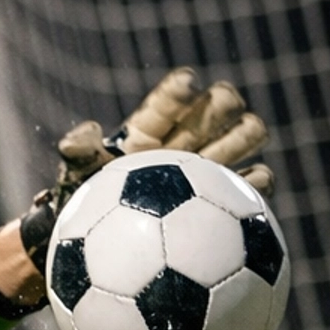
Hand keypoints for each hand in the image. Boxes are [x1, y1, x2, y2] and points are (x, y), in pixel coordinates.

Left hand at [19, 68, 272, 268]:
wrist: (104, 247)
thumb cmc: (86, 204)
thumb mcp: (75, 176)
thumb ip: (78, 154)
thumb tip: (72, 140)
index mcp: (149, 131)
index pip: (166, 103)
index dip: (177, 91)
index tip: (187, 83)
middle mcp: (182, 144)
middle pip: (215, 110)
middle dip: (223, 102)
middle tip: (225, 104)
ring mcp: (205, 172)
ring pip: (242, 139)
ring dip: (247, 134)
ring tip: (250, 131)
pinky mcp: (221, 203)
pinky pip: (249, 188)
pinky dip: (255, 184)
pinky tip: (257, 184)